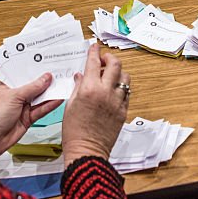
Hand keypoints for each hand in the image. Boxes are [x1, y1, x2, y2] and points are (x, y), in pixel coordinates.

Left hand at [0, 73, 63, 159]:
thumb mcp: (13, 97)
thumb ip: (32, 88)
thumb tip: (46, 78)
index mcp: (9, 85)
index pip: (25, 73)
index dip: (37, 68)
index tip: (50, 62)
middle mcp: (17, 94)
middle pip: (35, 85)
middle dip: (47, 80)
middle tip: (61, 72)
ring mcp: (23, 106)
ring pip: (40, 98)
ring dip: (51, 92)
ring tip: (63, 84)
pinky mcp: (28, 118)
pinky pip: (41, 110)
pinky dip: (50, 105)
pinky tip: (58, 99)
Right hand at [62, 43, 128, 165]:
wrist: (87, 151)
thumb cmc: (74, 131)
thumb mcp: (70, 105)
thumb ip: (77, 87)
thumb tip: (80, 76)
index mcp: (89, 89)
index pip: (94, 62)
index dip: (94, 52)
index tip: (94, 47)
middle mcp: (106, 92)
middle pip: (115, 65)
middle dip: (110, 58)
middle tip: (104, 59)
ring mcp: (117, 101)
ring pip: (125, 78)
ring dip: (118, 73)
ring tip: (110, 76)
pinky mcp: (124, 111)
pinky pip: (126, 93)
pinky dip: (121, 88)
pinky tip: (113, 90)